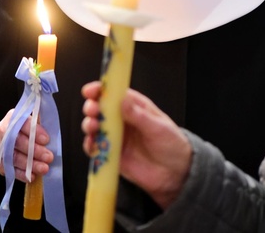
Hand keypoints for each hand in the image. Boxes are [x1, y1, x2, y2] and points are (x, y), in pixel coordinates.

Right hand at [0, 109, 53, 182]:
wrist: (9, 140)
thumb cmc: (26, 131)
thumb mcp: (33, 123)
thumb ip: (40, 124)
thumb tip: (53, 127)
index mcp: (13, 117)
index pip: (23, 123)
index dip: (35, 131)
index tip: (46, 140)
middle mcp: (2, 130)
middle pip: (17, 141)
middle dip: (35, 150)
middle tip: (49, 157)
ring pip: (13, 157)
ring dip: (30, 164)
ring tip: (44, 168)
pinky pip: (9, 169)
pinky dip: (21, 174)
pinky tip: (32, 176)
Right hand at [81, 81, 192, 209]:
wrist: (176, 174)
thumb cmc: (172, 145)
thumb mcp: (159, 128)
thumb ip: (139, 116)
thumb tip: (122, 101)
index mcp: (134, 107)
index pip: (114, 94)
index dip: (100, 90)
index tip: (90, 91)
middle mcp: (122, 120)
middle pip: (100, 109)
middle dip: (92, 107)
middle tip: (93, 111)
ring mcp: (116, 137)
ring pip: (95, 127)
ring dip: (89, 125)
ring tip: (93, 127)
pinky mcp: (112, 154)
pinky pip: (95, 148)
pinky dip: (90, 145)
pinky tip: (92, 144)